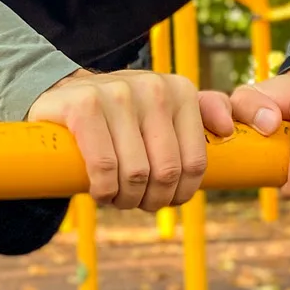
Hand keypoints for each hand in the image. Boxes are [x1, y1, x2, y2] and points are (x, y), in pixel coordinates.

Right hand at [26, 68, 233, 210]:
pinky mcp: (84, 106)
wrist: (62, 96)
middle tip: (135, 201)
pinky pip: (105, 167)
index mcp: (180, 90)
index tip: (164, 198)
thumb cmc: (120, 115)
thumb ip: (206, 111)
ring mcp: (118, 93)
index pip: (195, 162)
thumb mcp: (165, 108)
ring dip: (125, 199)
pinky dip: (104, 190)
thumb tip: (228, 131)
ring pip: (137, 173)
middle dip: (152, 200)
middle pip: (167, 172)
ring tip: (116, 197)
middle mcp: (153, 87)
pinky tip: (99, 191)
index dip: (180, 193)